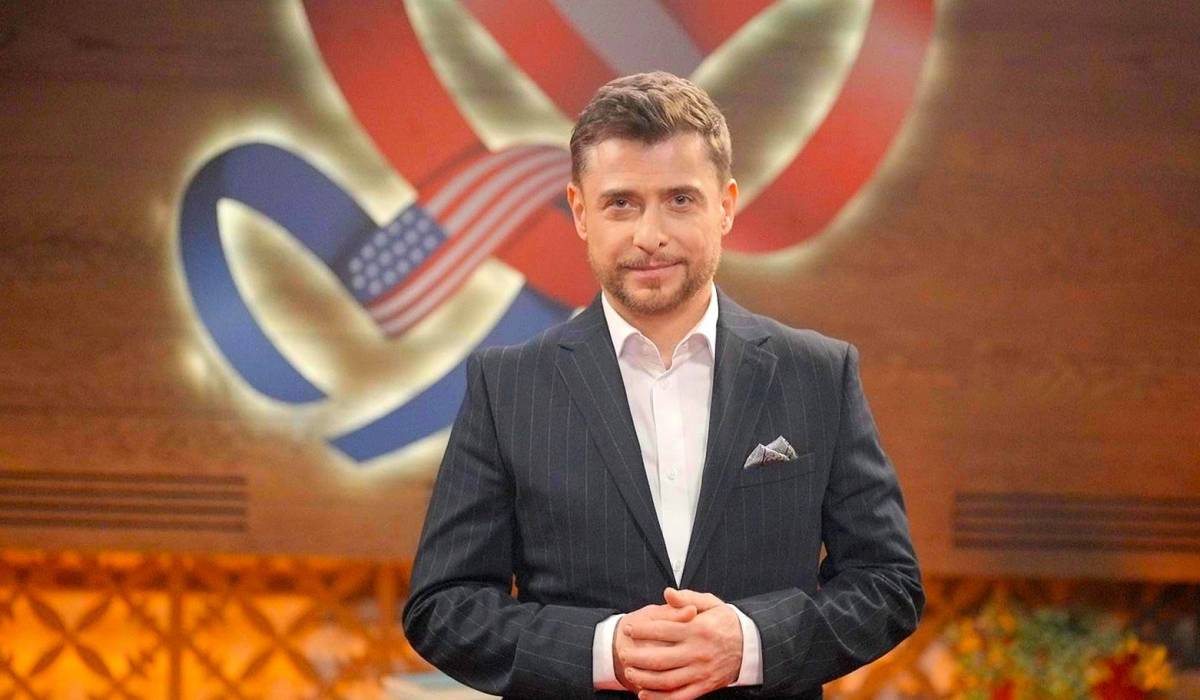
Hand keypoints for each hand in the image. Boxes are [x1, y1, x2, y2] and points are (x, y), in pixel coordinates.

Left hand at [619, 588, 743, 699]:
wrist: (751, 645)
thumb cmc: (726, 622)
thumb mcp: (711, 603)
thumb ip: (688, 598)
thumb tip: (667, 593)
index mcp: (698, 629)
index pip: (663, 629)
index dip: (642, 630)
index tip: (628, 629)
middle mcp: (698, 652)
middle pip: (660, 658)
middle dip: (637, 658)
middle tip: (623, 654)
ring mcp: (701, 671)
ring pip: (666, 680)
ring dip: (644, 679)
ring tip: (630, 673)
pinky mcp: (704, 686)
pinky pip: (679, 697)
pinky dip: (660, 699)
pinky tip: (645, 695)